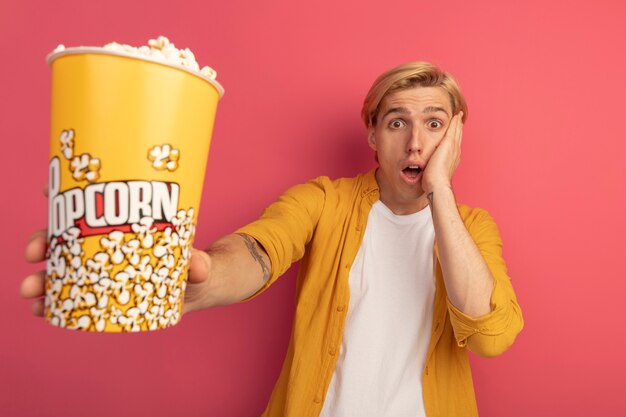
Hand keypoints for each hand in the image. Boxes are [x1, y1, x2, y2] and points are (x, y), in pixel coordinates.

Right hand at [20, 183, 212, 316]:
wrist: (203, 288)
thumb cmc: (198, 265)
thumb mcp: (199, 262)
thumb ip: (200, 264)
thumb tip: (195, 266)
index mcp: (127, 225)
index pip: (93, 203)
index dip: (68, 193)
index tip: (48, 190)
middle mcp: (109, 244)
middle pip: (68, 237)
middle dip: (44, 242)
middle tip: (34, 253)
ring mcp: (104, 271)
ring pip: (63, 268)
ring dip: (41, 277)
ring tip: (32, 291)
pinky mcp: (105, 297)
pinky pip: (71, 298)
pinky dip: (53, 303)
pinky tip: (42, 310)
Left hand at [422, 111, 463, 193]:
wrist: (437, 184)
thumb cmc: (433, 183)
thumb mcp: (432, 174)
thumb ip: (431, 170)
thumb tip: (425, 173)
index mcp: (451, 160)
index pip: (454, 147)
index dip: (455, 140)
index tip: (455, 134)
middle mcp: (455, 153)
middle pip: (458, 138)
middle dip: (458, 130)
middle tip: (459, 121)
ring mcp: (453, 148)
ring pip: (457, 132)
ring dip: (458, 124)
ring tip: (458, 117)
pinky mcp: (448, 143)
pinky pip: (453, 129)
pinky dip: (455, 122)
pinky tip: (455, 115)